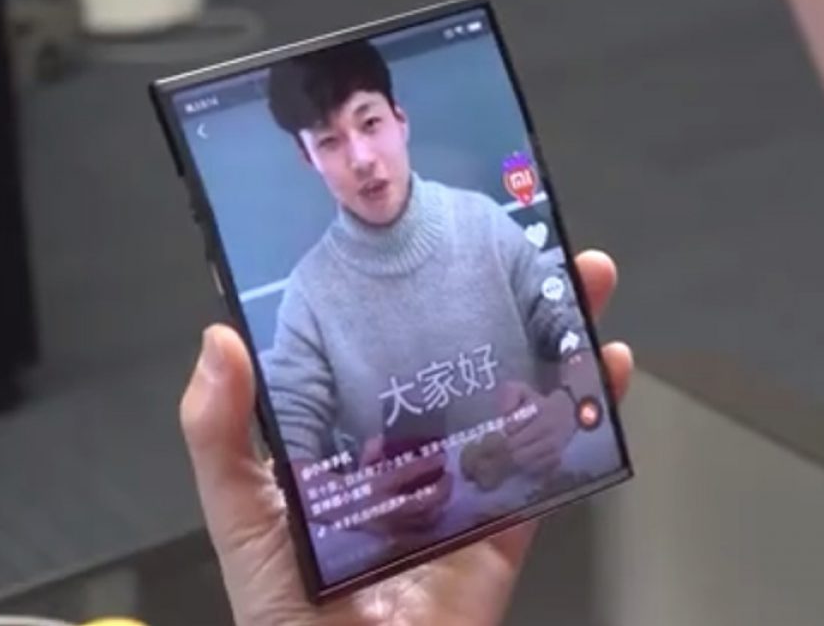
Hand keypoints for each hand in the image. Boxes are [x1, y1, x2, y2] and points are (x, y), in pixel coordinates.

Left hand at [180, 250, 632, 625]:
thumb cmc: (283, 612)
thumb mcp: (239, 516)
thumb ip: (220, 435)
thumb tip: (217, 341)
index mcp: (341, 438)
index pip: (374, 348)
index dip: (404, 293)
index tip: (432, 236)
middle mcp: (405, 453)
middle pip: (459, 361)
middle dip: (500, 300)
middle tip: (530, 239)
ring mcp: (459, 490)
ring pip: (514, 401)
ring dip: (555, 341)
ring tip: (579, 281)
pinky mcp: (503, 530)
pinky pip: (549, 470)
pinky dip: (584, 423)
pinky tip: (606, 373)